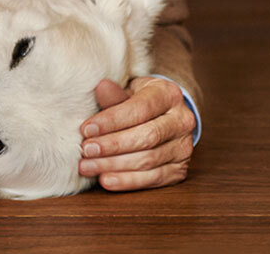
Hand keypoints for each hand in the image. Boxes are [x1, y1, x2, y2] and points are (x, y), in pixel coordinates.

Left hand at [78, 77, 195, 190]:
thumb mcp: (127, 92)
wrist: (160, 117)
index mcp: (169, 94)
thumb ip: (115, 94)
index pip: (141, 108)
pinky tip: (106, 179)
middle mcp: (182, 120)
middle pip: (147, 137)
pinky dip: (127, 181)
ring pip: (149, 160)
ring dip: (114, 165)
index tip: (86, 129)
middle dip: (112, 145)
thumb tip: (101, 87)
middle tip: (86, 150)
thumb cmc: (137, 102)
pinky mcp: (179, 170)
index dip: (112, 120)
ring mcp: (183, 147)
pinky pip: (153, 179)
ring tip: (87, 166)